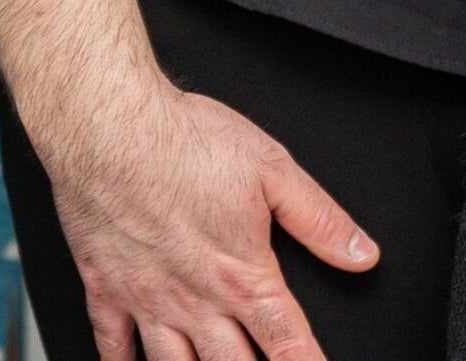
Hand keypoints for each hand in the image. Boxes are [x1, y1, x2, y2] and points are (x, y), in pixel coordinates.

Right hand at [34, 76, 374, 360]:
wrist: (108, 125)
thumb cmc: (182, 141)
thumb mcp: (272, 169)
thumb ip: (319, 219)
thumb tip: (360, 253)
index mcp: (241, 276)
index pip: (288, 344)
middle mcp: (195, 299)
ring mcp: (146, 298)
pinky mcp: (104, 286)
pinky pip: (112, 343)